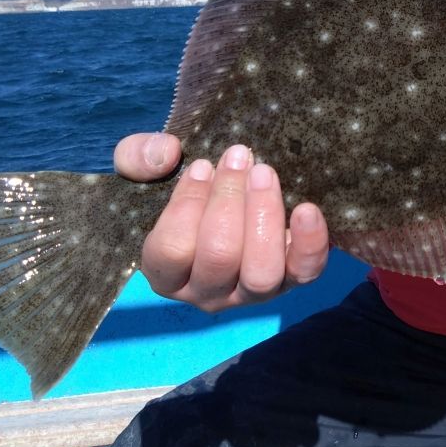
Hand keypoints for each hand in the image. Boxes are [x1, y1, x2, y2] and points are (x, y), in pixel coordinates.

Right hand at [113, 133, 329, 310]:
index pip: (171, 252)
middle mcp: (209, 292)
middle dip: (229, 201)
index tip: (203, 166)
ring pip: (260, 272)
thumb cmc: (185, 191)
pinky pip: (306, 272)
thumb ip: (136, 156)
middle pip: (219, 258)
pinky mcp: (292, 280)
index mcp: (167, 274)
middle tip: (239, 157)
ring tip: (263, 173)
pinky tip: (306, 209)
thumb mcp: (145, 170)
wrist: (235, 195)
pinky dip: (309, 243)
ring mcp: (252, 291)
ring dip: (263, 216)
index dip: (187, 206)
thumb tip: (166, 153)